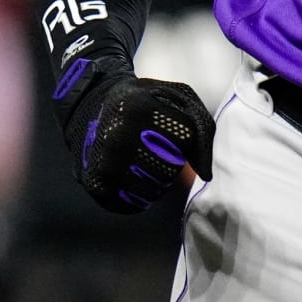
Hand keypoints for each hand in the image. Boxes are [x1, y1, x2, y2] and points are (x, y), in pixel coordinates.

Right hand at [54, 56, 215, 213]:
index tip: (174, 127)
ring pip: (155, 189)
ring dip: (160, 179)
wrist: (94, 107)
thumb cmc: (147, 102)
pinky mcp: (96, 185)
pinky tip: (133, 174)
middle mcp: (119, 137)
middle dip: (174, 160)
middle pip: (171, 168)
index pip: (187, 137)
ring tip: (146, 158)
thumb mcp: (176, 98)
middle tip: (159, 145)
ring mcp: (105, 163)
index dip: (187, 137)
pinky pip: (135, 204)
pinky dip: (142, 194)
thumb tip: (206, 175)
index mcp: (140, 108)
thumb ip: (200, 128)